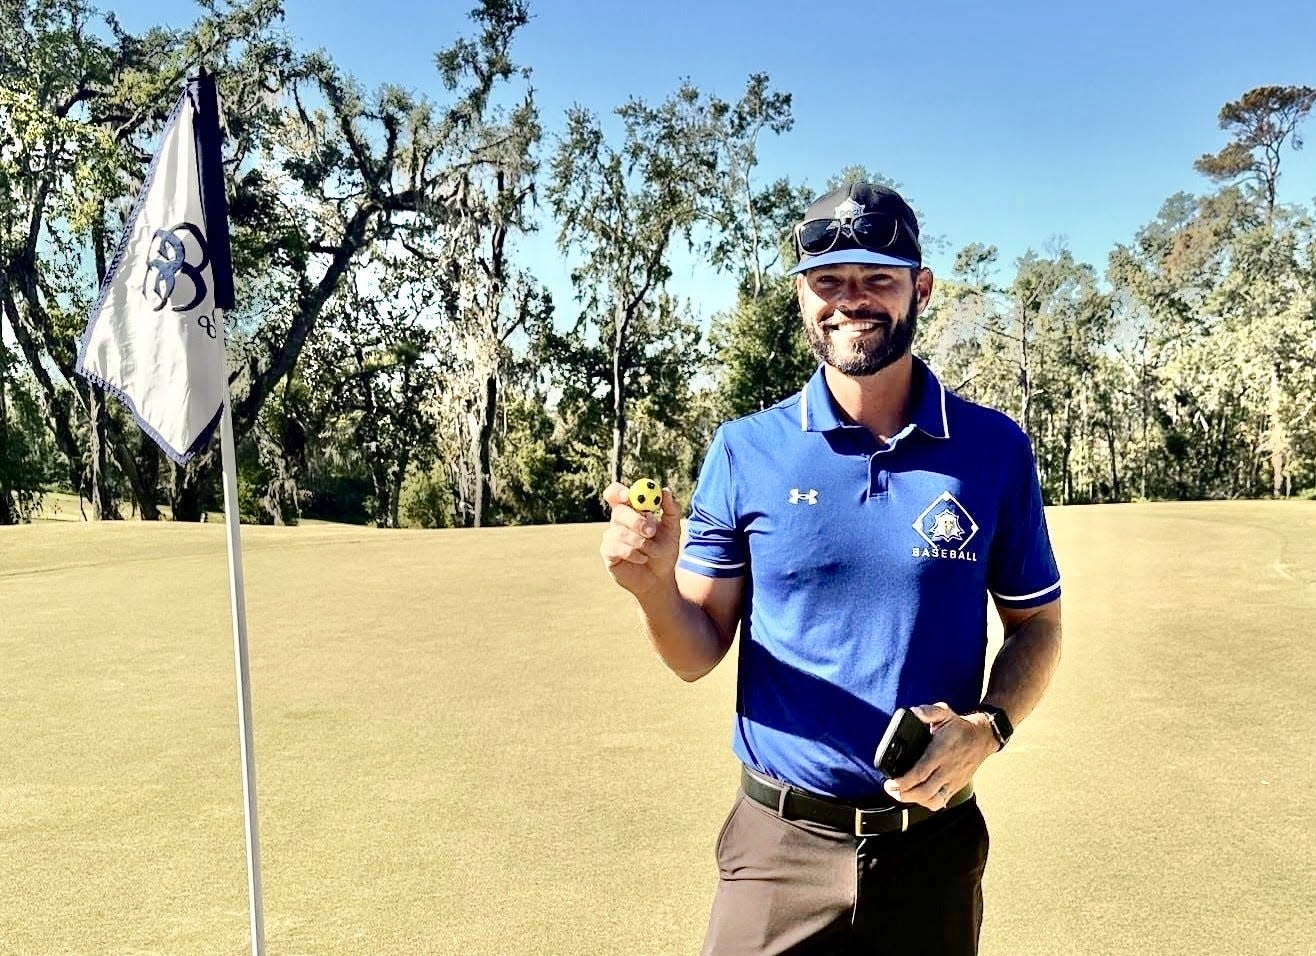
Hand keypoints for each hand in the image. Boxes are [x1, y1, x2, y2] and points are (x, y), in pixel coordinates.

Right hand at [599, 482, 681, 598]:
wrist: (660, 579)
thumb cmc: (664, 553)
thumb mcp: (673, 530)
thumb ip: (671, 510)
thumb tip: (665, 491)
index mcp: (632, 510)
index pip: (616, 493)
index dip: (619, 492)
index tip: (629, 495)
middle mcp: (618, 521)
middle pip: (618, 511)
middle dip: (636, 520)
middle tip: (651, 531)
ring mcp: (611, 536)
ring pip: (619, 531)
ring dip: (640, 542)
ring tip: (651, 551)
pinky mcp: (608, 552)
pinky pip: (617, 548)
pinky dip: (633, 554)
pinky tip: (642, 559)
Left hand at [882, 702, 997, 810]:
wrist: (982, 738)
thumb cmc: (960, 727)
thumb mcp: (944, 712)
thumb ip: (927, 711)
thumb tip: (913, 713)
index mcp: (941, 752)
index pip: (920, 772)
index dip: (904, 781)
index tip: (891, 782)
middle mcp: (947, 769)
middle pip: (924, 791)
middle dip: (904, 794)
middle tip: (890, 788)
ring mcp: (953, 780)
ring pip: (933, 800)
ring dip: (914, 800)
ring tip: (900, 794)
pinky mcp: (956, 787)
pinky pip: (941, 801)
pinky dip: (927, 803)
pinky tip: (917, 797)